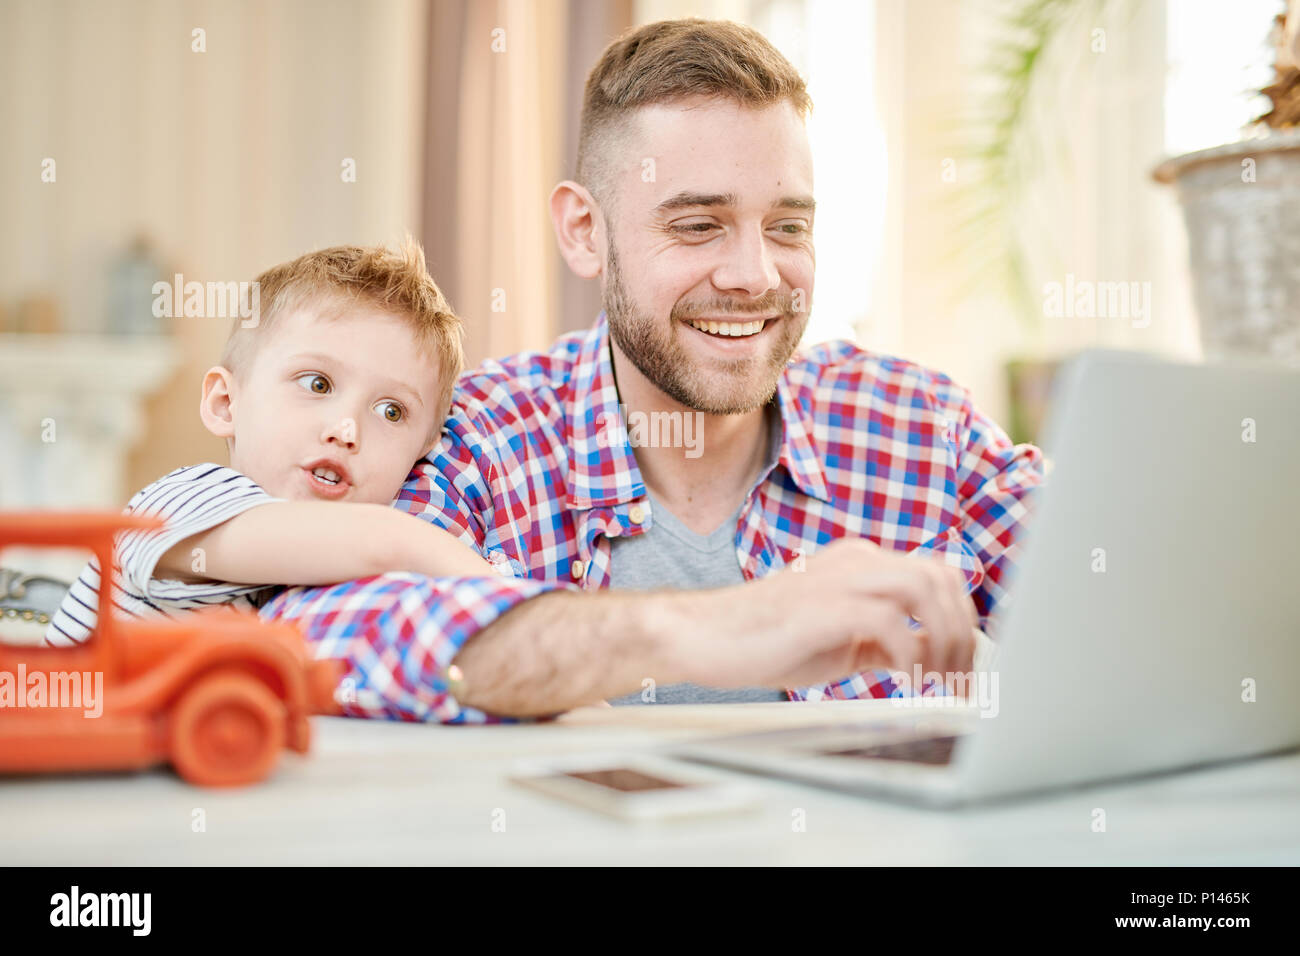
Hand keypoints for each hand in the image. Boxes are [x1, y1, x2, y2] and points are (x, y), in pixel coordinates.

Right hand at [676, 537, 977, 689]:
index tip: (966, 667)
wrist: (703, 637)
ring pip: (923, 589)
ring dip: (943, 640)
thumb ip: (886, 641)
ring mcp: (838, 579)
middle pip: (940, 576)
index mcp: (860, 563)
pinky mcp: (822, 607)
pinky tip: (905, 683)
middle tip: (960, 682)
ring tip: (938, 682)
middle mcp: (855, 561)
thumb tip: (933, 656)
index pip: (936, 576)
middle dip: (962, 633)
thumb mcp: (842, 641)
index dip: (963, 621)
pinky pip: (889, 622)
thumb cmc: (765, 641)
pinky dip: (910, 656)